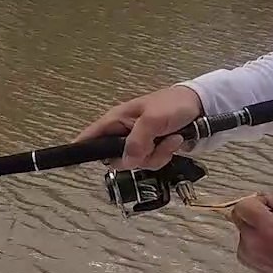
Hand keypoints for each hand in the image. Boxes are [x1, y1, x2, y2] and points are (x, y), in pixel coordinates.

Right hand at [72, 85, 203, 169]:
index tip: (71, 166)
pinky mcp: (153, 149)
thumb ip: (137, 141)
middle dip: (136, 157)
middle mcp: (124, 133)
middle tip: (151, 145)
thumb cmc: (173, 105)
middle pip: (116, 158)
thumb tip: (126, 162)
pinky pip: (152, 162)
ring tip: (170, 139)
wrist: (202, 106)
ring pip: (136, 163)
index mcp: (117, 120)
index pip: (91, 136)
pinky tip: (175, 142)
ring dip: (156, 155)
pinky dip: (165, 155)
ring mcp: (139, 142)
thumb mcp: (153, 120)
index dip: (80, 150)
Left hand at [231, 191, 272, 272]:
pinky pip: (244, 244)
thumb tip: (265, 197)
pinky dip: (255, 241)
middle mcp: (254, 244)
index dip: (258, 201)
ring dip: (255, 228)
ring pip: (242, 229)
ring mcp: (250, 256)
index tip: (272, 207)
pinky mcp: (251, 264)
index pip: (243, 205)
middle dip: (254, 213)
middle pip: (239, 216)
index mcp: (268, 229)